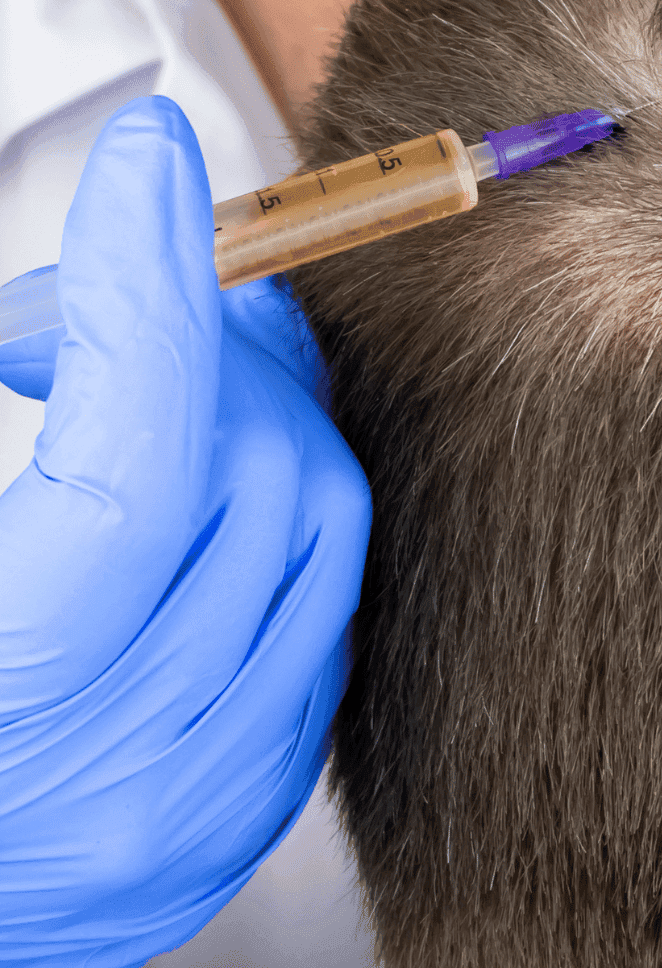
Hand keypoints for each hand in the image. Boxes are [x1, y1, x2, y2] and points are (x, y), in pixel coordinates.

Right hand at [0, 97, 370, 965]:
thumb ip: (60, 403)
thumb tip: (109, 307)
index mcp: (8, 703)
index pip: (139, 466)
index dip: (151, 291)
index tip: (152, 168)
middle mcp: (129, 776)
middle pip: (260, 482)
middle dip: (214, 343)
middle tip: (142, 277)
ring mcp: (210, 797)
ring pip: (323, 535)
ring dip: (263, 407)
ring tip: (177, 360)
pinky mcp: (249, 798)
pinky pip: (324, 606)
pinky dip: (284, 507)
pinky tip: (216, 469)